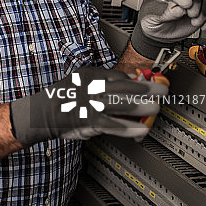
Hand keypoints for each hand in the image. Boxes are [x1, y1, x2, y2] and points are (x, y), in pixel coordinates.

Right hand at [10, 65, 167, 146]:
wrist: (42, 113)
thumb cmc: (63, 96)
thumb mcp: (80, 79)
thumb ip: (102, 79)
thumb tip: (128, 80)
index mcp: (90, 76)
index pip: (119, 75)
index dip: (137, 80)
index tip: (150, 83)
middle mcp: (92, 88)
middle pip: (126, 88)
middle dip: (148, 90)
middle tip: (162, 92)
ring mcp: (92, 106)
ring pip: (124, 106)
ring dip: (143, 108)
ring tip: (155, 110)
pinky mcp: (91, 123)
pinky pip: (115, 126)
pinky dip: (130, 128)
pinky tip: (141, 130)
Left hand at [131, 0, 205, 58]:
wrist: (160, 31)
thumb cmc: (152, 20)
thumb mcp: (151, 17)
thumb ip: (164, 12)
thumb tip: (178, 9)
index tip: (183, 6)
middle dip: (195, 0)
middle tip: (190, 14)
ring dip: (204, 11)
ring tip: (194, 21)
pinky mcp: (202, 6)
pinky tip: (202, 25)